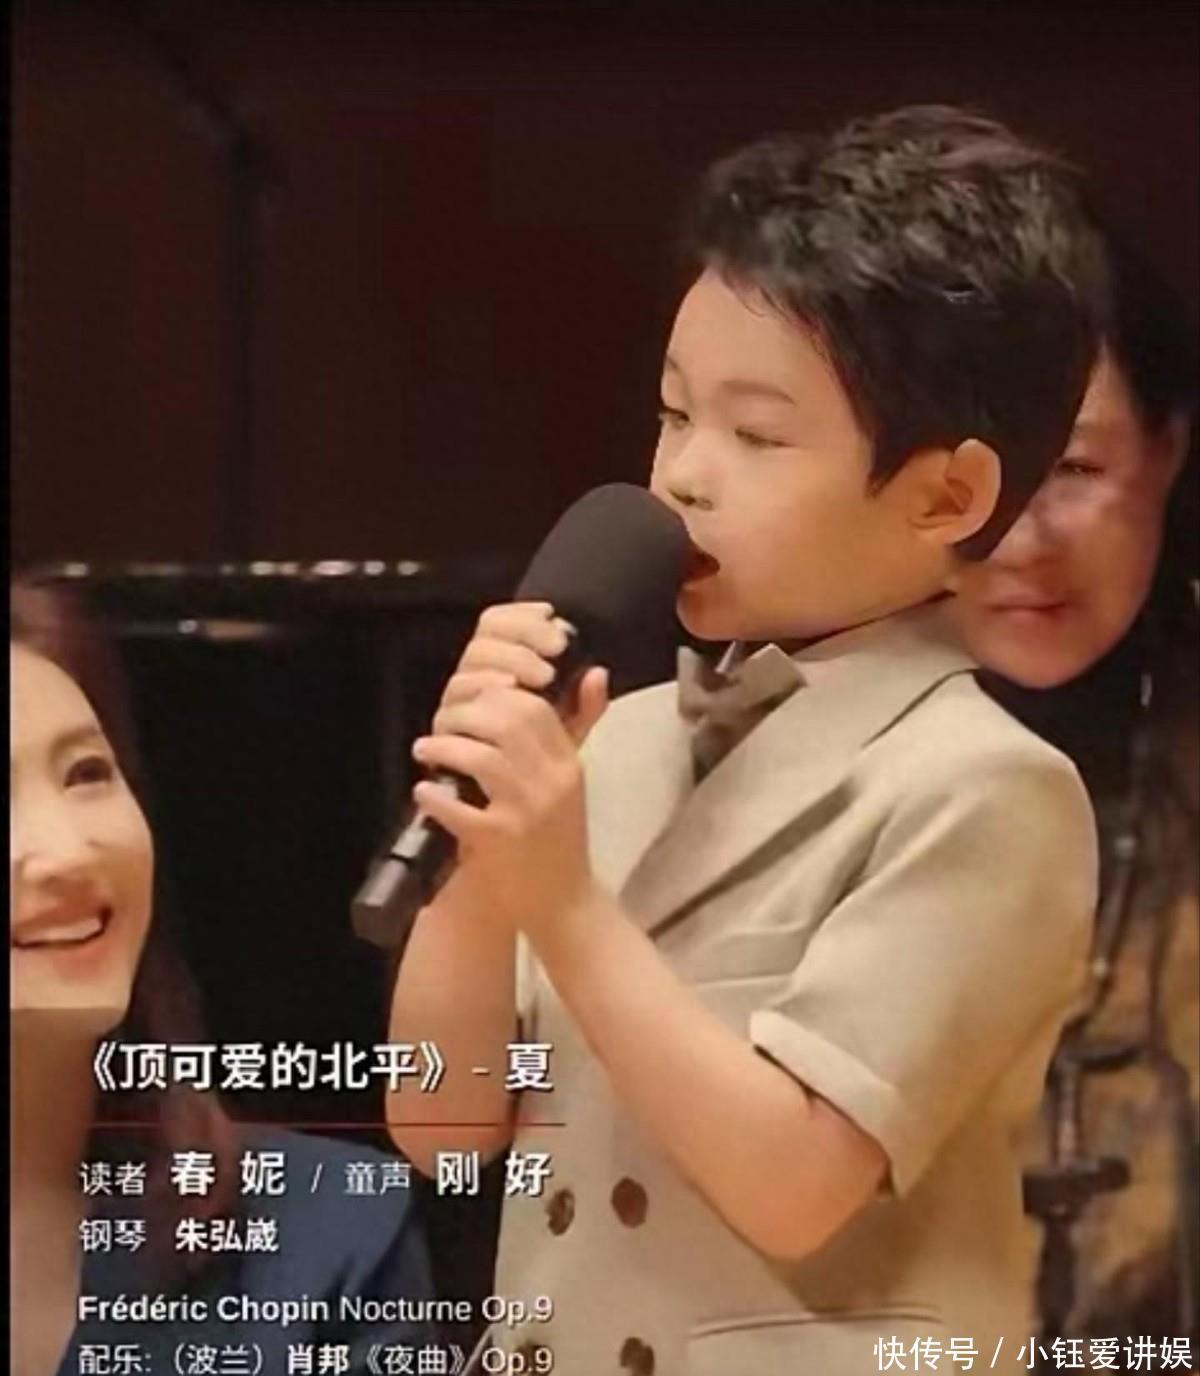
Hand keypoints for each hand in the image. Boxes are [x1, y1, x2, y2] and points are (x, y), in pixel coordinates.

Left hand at [411, 603, 609, 933]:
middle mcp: (551, 783)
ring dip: (444, 746)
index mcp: (568, 765)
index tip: (470, 700)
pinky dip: (434, 797)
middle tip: (441, 720)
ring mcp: (526, 812)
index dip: (496, 693)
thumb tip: (594, 671)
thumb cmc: (561, 840)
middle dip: (464, 713)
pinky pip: (459, 809)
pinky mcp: (499, 842)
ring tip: (425, 749)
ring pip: (481, 756)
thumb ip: (577, 726)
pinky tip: (424, 792)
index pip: (535, 707)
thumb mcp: (572, 781)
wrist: (566, 905)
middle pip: (507, 721)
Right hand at [436, 601, 601, 745]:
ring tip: (540, 675)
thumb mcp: (571, 729)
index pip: (498, 623)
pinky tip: (508, 689)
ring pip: (468, 666)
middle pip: (483, 641)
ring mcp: (459, 703)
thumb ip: (586, 703)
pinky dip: (480, 689)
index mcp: (500, 667)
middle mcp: (474, 679)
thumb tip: (599, 674)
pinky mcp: (447, 728)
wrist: (516, 806)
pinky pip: (454, 702)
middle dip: (522, 640)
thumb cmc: (538, 757)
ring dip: (505, 662)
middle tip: (555, 654)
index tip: (555, 620)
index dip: (523, 616)